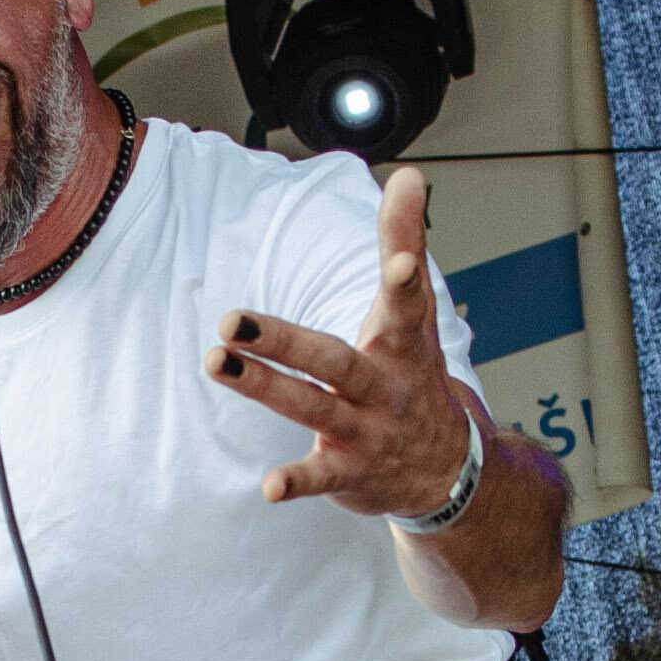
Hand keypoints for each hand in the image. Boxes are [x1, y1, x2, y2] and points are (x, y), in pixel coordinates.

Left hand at [209, 166, 480, 518]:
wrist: (446, 469)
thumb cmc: (416, 374)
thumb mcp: (417, 311)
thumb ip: (404, 240)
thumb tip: (407, 174)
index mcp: (401, 344)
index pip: (404, 307)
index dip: (403, 283)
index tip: (401, 262)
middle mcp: (383, 386)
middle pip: (331, 359)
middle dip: (283, 340)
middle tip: (232, 318)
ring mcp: (365, 429)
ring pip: (309, 405)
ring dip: (263, 386)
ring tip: (214, 362)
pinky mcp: (348, 469)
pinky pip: (320, 475)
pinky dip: (297, 480)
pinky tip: (268, 486)